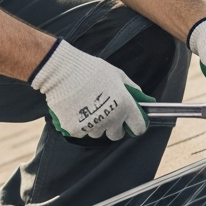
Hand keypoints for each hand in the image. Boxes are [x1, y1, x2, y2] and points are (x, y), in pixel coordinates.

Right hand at [30, 38, 153, 139]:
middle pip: (117, 135)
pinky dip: (80, 124)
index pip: (139, 127)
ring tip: (88, 106)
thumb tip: (141, 98)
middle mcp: (111, 119)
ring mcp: (93, 126)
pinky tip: (77, 109)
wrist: (63, 72)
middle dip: (114, 126)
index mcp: (125, 105)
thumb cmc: (91, 70)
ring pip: (98, 133)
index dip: (136, 125)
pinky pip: (82, 132)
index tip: (131, 121)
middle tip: (107, 112)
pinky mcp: (77, 130)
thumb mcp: (117, 74)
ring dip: (97, 124)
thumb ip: (131, 88)